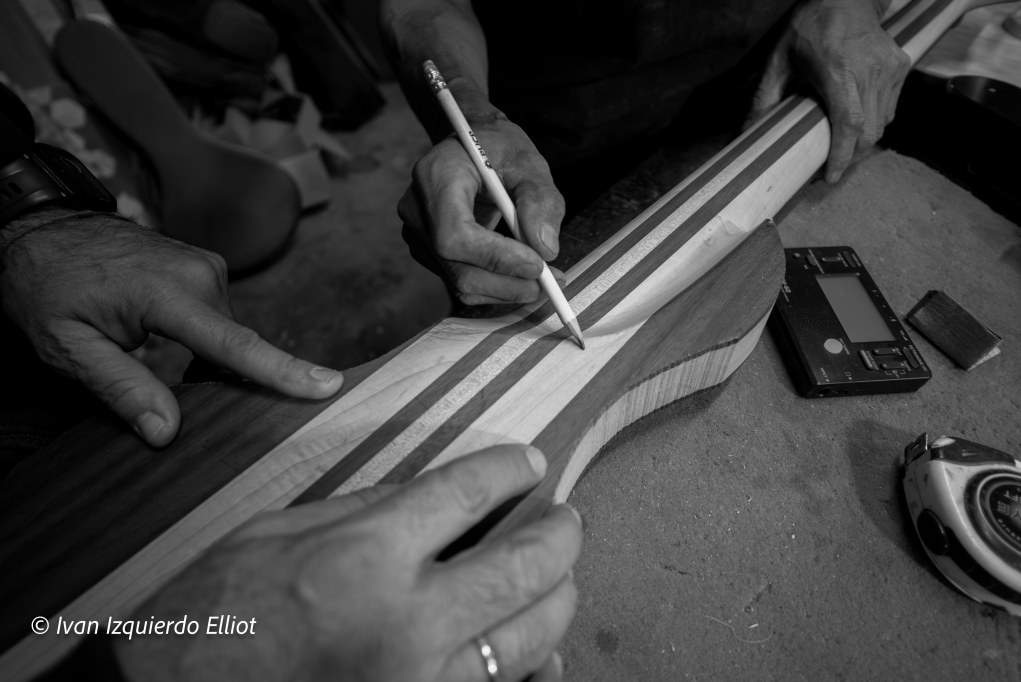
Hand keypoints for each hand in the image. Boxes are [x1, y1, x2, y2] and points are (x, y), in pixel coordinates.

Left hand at [0, 209, 342, 446]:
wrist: (42, 226)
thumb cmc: (48, 284)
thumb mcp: (67, 346)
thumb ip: (120, 387)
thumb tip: (166, 431)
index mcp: (168, 293)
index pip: (236, 344)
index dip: (284, 371)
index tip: (329, 386)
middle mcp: (201, 274)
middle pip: (233, 347)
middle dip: (214, 378)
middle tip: (154, 382)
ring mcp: (206, 266)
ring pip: (226, 334)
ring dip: (204, 358)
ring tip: (144, 350)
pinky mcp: (205, 267)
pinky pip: (220, 317)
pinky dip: (204, 339)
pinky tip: (164, 341)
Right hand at [113, 443, 581, 681]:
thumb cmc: (217, 611)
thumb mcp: (282, 531)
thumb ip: (368, 507)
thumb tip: (439, 490)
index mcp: (365, 556)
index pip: (466, 493)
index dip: (508, 469)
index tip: (528, 462)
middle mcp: (407, 622)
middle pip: (523, 568)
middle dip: (561, 535)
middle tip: (568, 519)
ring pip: (531, 637)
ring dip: (558, 598)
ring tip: (560, 575)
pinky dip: (533, 669)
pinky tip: (541, 649)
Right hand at [399, 112, 565, 304]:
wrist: (470, 146)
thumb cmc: (498, 148)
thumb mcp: (528, 162)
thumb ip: (541, 201)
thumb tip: (546, 250)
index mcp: (437, 176)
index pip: (455, 234)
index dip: (496, 257)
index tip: (538, 264)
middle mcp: (417, 209)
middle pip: (457, 269)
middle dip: (509, 283)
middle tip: (551, 283)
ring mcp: (418, 234)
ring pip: (460, 283)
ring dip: (507, 290)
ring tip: (544, 279)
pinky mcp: (428, 252)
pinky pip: (461, 282)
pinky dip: (496, 286)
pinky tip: (520, 273)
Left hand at [749, 0, 910, 182]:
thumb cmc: (810, 27)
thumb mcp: (780, 60)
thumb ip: (765, 97)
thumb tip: (747, 132)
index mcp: (838, 71)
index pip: (849, 124)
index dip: (843, 156)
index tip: (831, 177)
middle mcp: (869, 71)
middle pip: (870, 131)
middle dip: (852, 156)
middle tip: (831, 167)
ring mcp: (889, 69)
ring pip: (883, 123)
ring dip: (864, 141)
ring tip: (843, 145)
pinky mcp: (901, 66)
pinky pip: (891, 108)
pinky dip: (876, 121)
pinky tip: (857, 121)